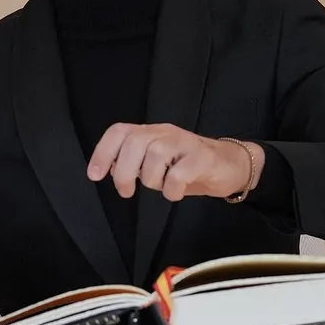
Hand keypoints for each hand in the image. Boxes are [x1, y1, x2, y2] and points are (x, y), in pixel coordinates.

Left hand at [87, 124, 262, 201]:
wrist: (230, 166)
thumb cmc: (189, 167)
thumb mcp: (158, 165)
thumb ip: (136, 164)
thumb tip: (111, 171)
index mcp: (152, 132)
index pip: (120, 131)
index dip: (103, 152)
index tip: (94, 175)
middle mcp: (166, 132)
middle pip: (135, 142)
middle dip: (124, 171)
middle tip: (126, 192)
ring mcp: (185, 143)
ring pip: (156, 155)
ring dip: (152, 180)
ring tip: (161, 188)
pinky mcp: (203, 158)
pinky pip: (178, 173)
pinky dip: (172, 189)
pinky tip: (176, 193)